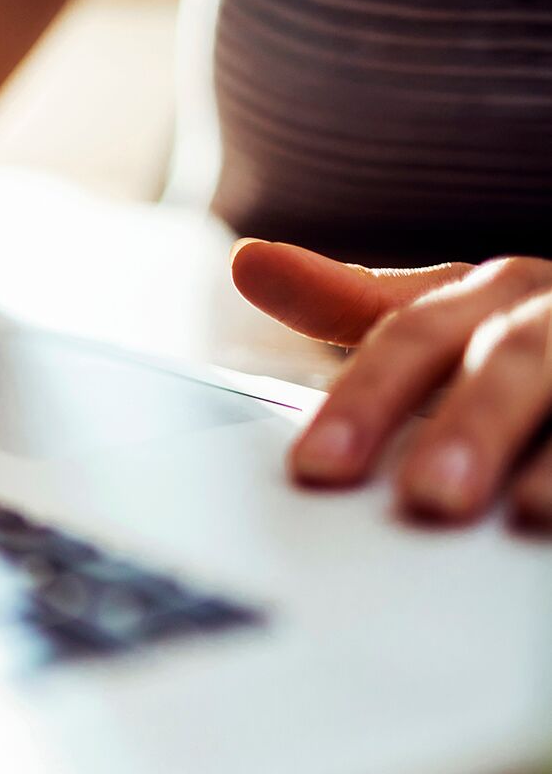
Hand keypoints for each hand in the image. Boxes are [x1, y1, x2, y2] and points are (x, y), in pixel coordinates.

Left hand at [231, 240, 551, 527]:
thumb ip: (352, 301)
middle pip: (510, 358)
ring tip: (526, 511)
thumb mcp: (449, 315)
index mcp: (495, 293)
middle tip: (428, 498)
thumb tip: (250, 262)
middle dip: (472, 423)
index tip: (316, 469)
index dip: (365, 399)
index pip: (414, 335)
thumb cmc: (533, 337)